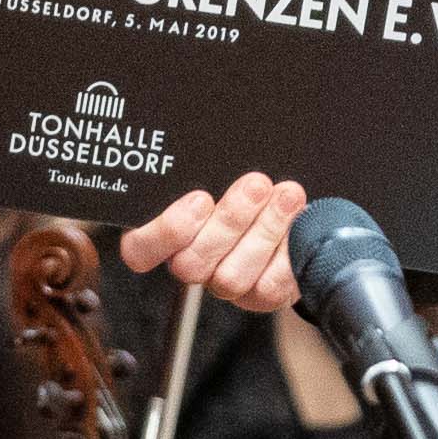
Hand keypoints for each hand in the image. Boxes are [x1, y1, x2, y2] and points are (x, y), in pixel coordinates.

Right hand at [117, 173, 310, 315]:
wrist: (292, 202)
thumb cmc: (246, 180)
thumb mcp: (220, 168)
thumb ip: (208, 167)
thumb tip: (211, 143)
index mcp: (166, 234)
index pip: (140, 249)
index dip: (165, 232)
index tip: (200, 199)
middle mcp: (191, 263)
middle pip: (191, 263)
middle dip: (229, 221)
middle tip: (256, 185)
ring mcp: (224, 282)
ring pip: (230, 278)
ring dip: (263, 232)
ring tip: (286, 197)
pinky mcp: (259, 295)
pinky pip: (267, 287)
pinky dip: (286, 253)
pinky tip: (297, 225)